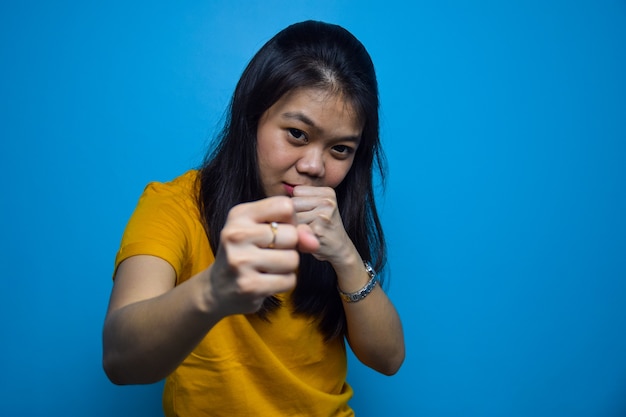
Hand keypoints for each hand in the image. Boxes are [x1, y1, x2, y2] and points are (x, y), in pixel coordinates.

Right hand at [208, 196, 318, 315]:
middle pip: (292, 235)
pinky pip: (288, 280)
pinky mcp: (249, 285)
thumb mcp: (262, 231)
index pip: (285, 206)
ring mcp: (241, 261)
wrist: (218, 288)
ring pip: (293, 259)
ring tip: (268, 268)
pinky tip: (267, 281)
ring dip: (287, 267)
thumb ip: (293, 229)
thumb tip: (314, 241)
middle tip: (270, 253)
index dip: (291, 221)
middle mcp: (236, 234)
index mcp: (240, 215)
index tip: (279, 230)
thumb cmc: (246, 253)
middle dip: (290, 247)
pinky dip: (284, 282)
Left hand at [292, 186, 354, 265]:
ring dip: (294, 226)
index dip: (297, 204)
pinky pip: (294, 229)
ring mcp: (323, 215)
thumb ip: (302, 200)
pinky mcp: (317, 229)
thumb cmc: (323, 228)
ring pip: (291, 216)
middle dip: (293, 215)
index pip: (297, 191)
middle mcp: (327, 201)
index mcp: (328, 193)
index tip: (308, 213)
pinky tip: (307, 238)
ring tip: (306, 231)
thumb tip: (278, 200)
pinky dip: (296, 236)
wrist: (340, 249)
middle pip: (292, 202)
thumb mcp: (317, 208)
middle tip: (307, 224)